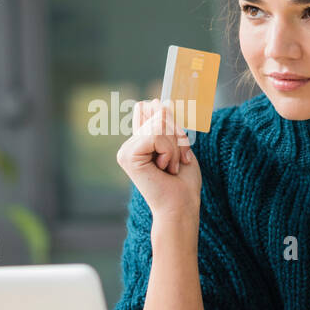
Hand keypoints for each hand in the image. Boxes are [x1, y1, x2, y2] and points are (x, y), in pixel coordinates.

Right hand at [116, 98, 200, 224]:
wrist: (181, 207)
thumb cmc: (183, 182)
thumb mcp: (179, 144)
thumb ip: (166, 123)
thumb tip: (156, 102)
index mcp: (139, 143)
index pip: (149, 109)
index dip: (165, 114)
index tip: (176, 131)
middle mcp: (129, 145)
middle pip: (158, 114)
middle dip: (177, 137)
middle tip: (177, 161)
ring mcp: (125, 150)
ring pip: (159, 125)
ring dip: (174, 147)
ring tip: (171, 167)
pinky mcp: (128, 155)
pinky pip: (156, 136)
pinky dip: (170, 152)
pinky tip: (165, 169)